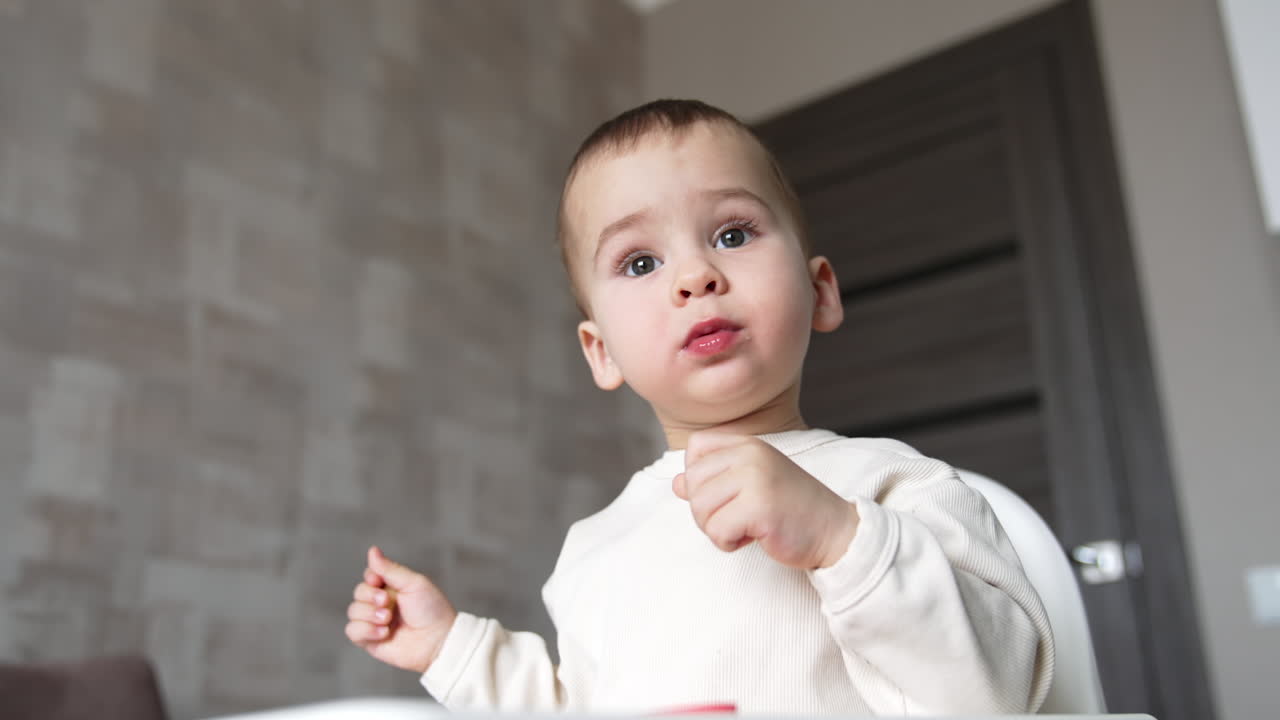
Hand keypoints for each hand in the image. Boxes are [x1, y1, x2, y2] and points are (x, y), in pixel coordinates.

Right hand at [345, 546, 456, 673]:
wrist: (438, 640)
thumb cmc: (431, 610)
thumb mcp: (413, 584)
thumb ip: (390, 569)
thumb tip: (372, 550)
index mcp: (392, 587)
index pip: (369, 575)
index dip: (371, 577)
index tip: (379, 580)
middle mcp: (380, 604)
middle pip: (358, 592)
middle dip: (371, 596)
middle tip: (388, 603)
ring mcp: (374, 622)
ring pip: (353, 611)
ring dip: (369, 614)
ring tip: (388, 620)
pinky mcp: (369, 640)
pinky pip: (352, 631)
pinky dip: (366, 630)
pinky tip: (384, 633)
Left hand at [673, 432, 858, 568]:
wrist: (835, 531)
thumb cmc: (790, 510)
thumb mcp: (751, 486)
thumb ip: (714, 481)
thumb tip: (676, 483)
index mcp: (748, 443)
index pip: (695, 449)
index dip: (699, 478)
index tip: (727, 495)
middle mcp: (751, 454)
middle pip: (693, 484)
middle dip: (707, 512)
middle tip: (737, 520)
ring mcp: (756, 478)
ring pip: (700, 509)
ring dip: (717, 530)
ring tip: (746, 528)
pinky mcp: (759, 507)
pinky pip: (717, 531)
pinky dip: (729, 543)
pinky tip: (754, 538)